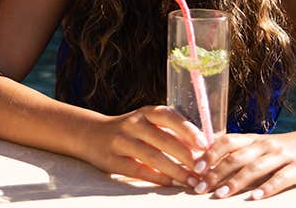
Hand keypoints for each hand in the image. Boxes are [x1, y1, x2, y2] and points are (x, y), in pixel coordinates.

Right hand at [83, 105, 208, 186]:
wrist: (90, 134)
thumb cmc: (129, 130)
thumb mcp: (146, 122)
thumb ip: (169, 130)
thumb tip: (202, 147)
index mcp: (145, 112)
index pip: (169, 116)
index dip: (188, 130)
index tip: (205, 144)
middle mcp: (133, 124)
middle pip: (164, 140)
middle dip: (187, 156)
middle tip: (204, 169)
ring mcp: (121, 141)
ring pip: (153, 157)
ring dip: (175, 171)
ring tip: (192, 181)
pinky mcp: (112, 159)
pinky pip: (138, 170)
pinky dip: (156, 177)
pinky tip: (170, 183)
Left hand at [197, 132, 295, 199]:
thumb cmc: (287, 147)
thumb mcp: (262, 144)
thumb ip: (241, 150)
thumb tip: (211, 158)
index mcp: (254, 139)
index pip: (227, 142)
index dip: (210, 154)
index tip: (195, 168)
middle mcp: (265, 145)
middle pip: (236, 157)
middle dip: (216, 173)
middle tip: (201, 187)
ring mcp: (282, 156)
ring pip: (255, 168)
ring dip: (236, 182)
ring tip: (222, 194)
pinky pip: (281, 179)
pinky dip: (267, 188)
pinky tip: (256, 197)